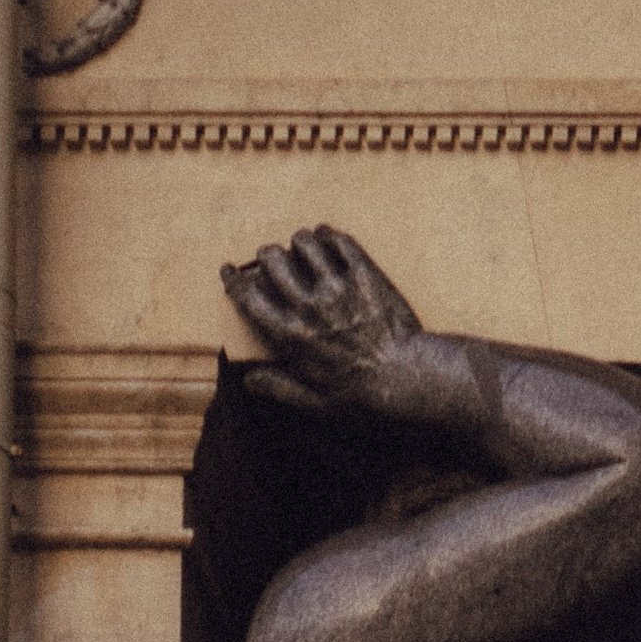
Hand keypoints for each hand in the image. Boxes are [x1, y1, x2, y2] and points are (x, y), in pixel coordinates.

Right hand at [221, 224, 426, 415]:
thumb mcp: (317, 405)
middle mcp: (309, 306)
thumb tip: (249, 380)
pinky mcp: (365, 275)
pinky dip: (330, 236)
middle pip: (272, 258)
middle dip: (268, 256)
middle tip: (274, 259)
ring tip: (304, 248)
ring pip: (304, 241)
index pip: (248, 296)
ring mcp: (338, 287)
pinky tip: (330, 241)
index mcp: (291, 335)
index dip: (234, 279)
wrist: (411, 382)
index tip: (230, 270)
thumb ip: (280, 389)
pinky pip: (339, 240)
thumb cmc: (364, 400)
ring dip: (300, 242)